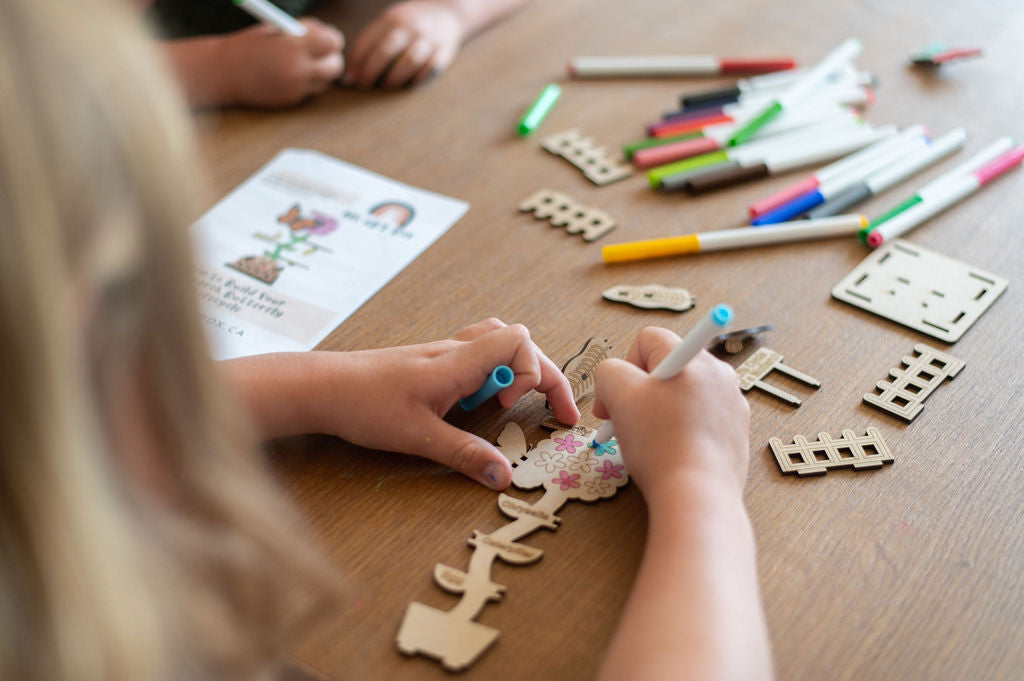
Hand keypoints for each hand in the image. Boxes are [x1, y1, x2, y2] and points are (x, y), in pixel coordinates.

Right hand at [214, 18, 343, 107]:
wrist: (224, 72)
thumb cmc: (249, 45)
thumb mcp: (276, 30)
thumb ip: (305, 32)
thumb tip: (331, 37)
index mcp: (293, 46)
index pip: (332, 43)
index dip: (333, 39)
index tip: (329, 38)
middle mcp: (298, 69)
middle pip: (335, 66)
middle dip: (333, 58)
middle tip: (326, 53)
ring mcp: (296, 88)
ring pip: (325, 81)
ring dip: (321, 72)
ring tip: (302, 62)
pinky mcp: (291, 100)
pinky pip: (310, 91)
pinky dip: (307, 83)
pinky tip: (288, 75)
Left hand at [302, 319, 578, 488]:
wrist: (321, 387)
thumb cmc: (363, 405)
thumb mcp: (417, 437)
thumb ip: (464, 454)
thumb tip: (505, 475)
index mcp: (456, 362)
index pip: (518, 341)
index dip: (530, 372)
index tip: (508, 404)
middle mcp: (455, 350)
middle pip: (519, 342)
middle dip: (545, 376)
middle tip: (560, 415)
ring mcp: (444, 353)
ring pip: (498, 342)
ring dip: (518, 370)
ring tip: (520, 403)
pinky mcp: (432, 363)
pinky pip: (478, 353)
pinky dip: (494, 372)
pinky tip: (482, 399)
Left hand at [343, 0, 463, 88]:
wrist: (445, 12)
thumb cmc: (409, 25)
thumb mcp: (388, 24)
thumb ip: (370, 44)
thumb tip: (350, 75)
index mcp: (392, 20)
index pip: (368, 41)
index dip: (356, 62)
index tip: (349, 79)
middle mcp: (410, 28)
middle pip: (386, 51)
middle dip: (371, 71)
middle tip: (363, 85)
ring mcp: (428, 39)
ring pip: (410, 61)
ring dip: (394, 77)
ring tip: (385, 86)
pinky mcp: (444, 51)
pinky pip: (432, 67)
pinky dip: (420, 78)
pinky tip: (410, 84)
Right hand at [593, 327, 749, 497]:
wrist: (697, 495)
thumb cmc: (659, 443)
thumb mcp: (617, 394)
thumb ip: (608, 371)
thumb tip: (614, 378)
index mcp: (692, 358)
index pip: (648, 339)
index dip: (624, 366)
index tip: (614, 400)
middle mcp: (719, 374)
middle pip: (667, 367)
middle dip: (642, 390)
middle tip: (626, 421)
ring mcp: (732, 405)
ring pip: (683, 395)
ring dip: (660, 410)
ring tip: (649, 441)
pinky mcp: (737, 433)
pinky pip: (701, 419)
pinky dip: (682, 430)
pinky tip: (670, 452)